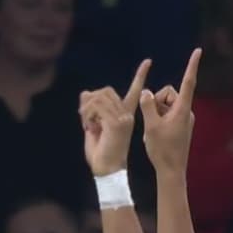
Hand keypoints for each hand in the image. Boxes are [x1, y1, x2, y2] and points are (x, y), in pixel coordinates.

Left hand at [80, 59, 149, 176]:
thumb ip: (91, 110)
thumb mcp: (92, 127)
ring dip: (86, 109)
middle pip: (105, 91)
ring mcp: (123, 118)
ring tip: (87, 125)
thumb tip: (85, 92)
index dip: (140, 75)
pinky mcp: (117, 123)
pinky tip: (89, 127)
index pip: (135, 91)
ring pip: (99, 97)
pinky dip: (87, 115)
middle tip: (85, 119)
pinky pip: (97, 107)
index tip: (148, 61)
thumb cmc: (100, 153)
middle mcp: (127, 115)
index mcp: (125, 115)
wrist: (106, 170)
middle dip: (90, 102)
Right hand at [139, 48, 202, 174]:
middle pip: (168, 93)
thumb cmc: (162, 149)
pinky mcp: (180, 125)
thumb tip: (146, 91)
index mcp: (182, 109)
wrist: (171, 170)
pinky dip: (158, 119)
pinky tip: (155, 134)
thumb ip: (148, 105)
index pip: (188, 82)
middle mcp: (185, 111)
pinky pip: (166, 114)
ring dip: (155, 112)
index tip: (198, 50)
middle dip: (156, 101)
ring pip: (165, 104)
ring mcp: (183, 119)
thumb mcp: (151, 126)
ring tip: (153, 130)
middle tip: (151, 120)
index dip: (191, 65)